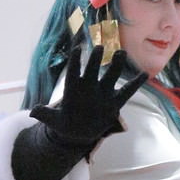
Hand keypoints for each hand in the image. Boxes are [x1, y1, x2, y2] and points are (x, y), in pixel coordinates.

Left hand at [30, 43, 145, 156]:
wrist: (77, 133)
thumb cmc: (64, 124)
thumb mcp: (53, 121)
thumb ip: (46, 115)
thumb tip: (34, 111)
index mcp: (73, 88)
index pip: (73, 72)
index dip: (74, 61)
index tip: (77, 49)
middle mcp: (89, 86)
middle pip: (93, 70)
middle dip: (96, 59)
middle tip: (100, 47)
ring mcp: (102, 93)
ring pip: (110, 76)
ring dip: (116, 66)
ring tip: (121, 53)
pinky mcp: (113, 102)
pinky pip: (126, 92)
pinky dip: (135, 84)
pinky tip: (145, 74)